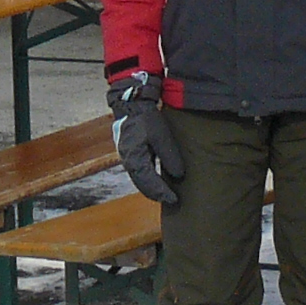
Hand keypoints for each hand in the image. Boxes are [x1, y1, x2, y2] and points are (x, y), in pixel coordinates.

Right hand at [109, 70, 181, 207]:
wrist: (131, 104)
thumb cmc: (145, 119)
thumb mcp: (161, 136)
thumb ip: (169, 156)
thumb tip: (178, 175)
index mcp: (134, 158)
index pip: (148, 183)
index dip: (161, 193)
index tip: (174, 199)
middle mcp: (128, 161)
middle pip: (142, 185)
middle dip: (156, 194)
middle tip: (172, 200)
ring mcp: (127, 157)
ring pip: (139, 179)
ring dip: (152, 188)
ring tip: (166, 193)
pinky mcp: (129, 153)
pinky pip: (138, 171)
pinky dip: (148, 179)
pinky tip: (157, 180)